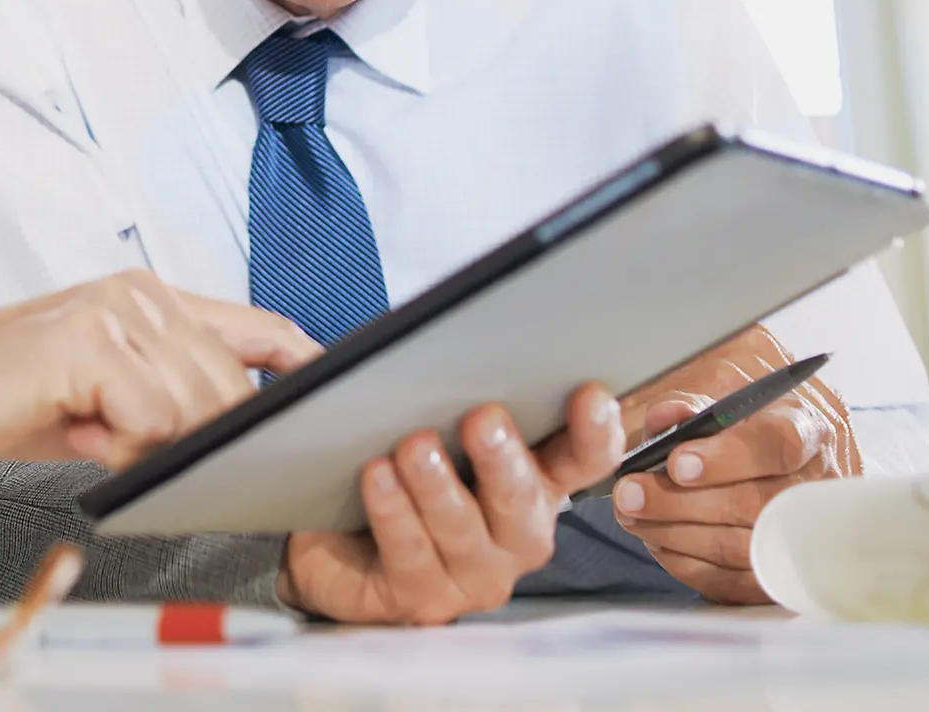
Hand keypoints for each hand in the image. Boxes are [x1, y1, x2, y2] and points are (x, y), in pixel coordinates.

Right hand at [0, 270, 320, 469]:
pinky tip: (79, 428)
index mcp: (149, 297)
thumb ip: (162, 398)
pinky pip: (149, 417)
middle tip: (131, 445)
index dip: (297, 353)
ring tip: (90, 429)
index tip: (329, 380)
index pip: (250, 323)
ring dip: (148, 442)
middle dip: (202, 432)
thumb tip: (218, 432)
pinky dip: (121, 443)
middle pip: (229, 380)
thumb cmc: (7, 395)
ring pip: (193, 404)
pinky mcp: (89, 341)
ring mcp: (117, 312)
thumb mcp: (103, 394)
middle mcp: (140, 294)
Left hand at [279, 383, 622, 624]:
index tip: (589, 392)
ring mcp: (472, 572)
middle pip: (524, 502)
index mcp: (533, 476)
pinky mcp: (421, 598)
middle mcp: (514, 532)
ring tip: (414, 446)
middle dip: (504, 460)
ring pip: (464, 532)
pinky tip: (378, 477)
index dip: (595, 431)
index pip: (583, 458)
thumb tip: (345, 329)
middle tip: (483, 419)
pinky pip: (411, 556)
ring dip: (439, 488)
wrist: (332, 538)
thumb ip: (395, 369)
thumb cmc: (390, 457)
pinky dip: (395, 514)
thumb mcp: (401, 406)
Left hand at [612, 325, 859, 602]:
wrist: (779, 461)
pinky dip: (691, 564)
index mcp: (805, 428)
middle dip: (681, 501)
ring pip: (744, 548)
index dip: (727, 457)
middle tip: (629, 494)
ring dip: (677, 534)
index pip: (778, 444)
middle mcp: (817, 485)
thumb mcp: (721, 399)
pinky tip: (658, 541)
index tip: (677, 464)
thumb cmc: (744, 425)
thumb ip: (689, 407)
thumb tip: (666, 417)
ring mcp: (811, 537)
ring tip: (631, 515)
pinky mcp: (790, 577)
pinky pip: (738, 583)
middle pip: (756, 504)